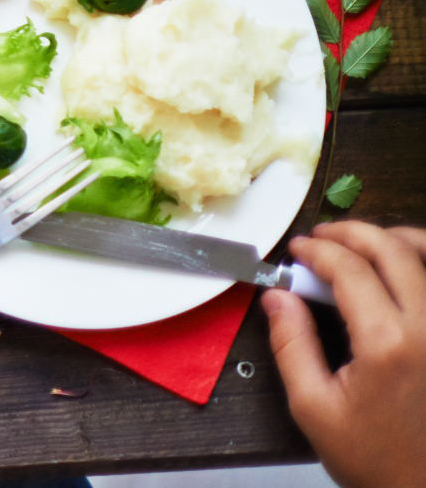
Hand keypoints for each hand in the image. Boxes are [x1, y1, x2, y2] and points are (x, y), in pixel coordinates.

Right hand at [265, 222, 425, 487]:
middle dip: (352, 233)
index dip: (318, 250)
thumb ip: (291, 345)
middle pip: (395, 251)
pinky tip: (403, 269)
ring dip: (395, 239)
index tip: (296, 250)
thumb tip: (276, 295)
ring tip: (364, 243)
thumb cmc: (372, 457)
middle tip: (323, 236)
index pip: (350, 269)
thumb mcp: (313, 407)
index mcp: (387, 343)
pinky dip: (421, 266)